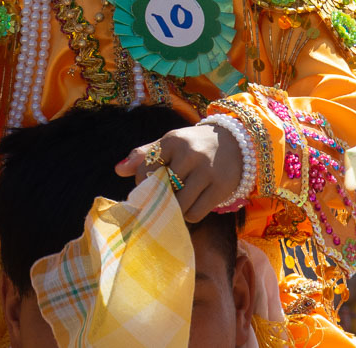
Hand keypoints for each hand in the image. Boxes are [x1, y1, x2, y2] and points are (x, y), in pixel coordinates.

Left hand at [115, 121, 243, 220]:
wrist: (237, 142)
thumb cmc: (194, 145)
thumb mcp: (170, 143)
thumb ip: (144, 155)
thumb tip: (118, 170)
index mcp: (172, 141)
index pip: (145, 170)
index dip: (143, 183)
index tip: (149, 186)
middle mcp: (189, 154)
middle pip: (162, 189)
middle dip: (160, 197)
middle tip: (163, 198)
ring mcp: (207, 171)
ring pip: (179, 204)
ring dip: (175, 209)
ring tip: (177, 203)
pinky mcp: (221, 187)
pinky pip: (196, 212)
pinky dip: (190, 215)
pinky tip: (191, 206)